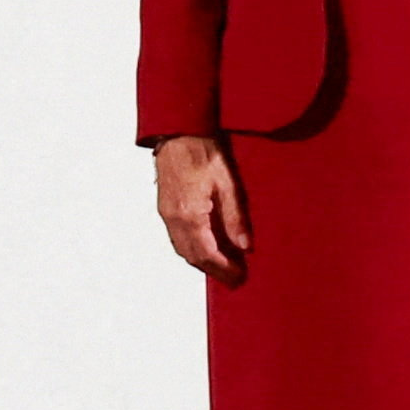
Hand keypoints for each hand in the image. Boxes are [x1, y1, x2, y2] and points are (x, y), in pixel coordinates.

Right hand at [153, 135, 249, 280]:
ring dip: (201, 261)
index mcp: (190, 214)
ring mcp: (166, 213)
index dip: (224, 269)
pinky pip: (176, 238)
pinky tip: (205, 247)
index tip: (239, 277)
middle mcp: (174, 218)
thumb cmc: (202, 150)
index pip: (207, 254)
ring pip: (182, 249)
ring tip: (222, 266)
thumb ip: (235, 217)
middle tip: (233, 277)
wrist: (178, 131)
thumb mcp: (227, 183)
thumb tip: (244, 246)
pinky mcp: (165, 207)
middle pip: (192, 257)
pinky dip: (191, 248)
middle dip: (213, 270)